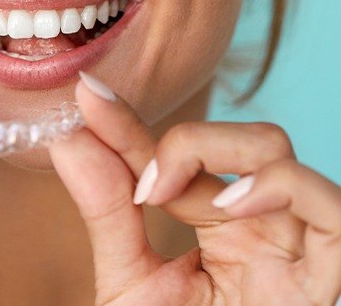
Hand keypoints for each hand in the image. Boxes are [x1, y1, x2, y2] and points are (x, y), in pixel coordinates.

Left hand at [49, 73, 340, 305]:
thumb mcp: (129, 283)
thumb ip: (105, 211)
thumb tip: (68, 139)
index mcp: (213, 222)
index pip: (174, 153)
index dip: (128, 124)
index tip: (87, 98)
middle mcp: (256, 226)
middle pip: (235, 136)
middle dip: (186, 140)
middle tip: (142, 184)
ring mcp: (292, 248)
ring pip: (281, 154)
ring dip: (225, 155)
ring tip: (170, 194)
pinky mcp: (323, 280)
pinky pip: (335, 213)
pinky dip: (286, 191)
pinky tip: (232, 210)